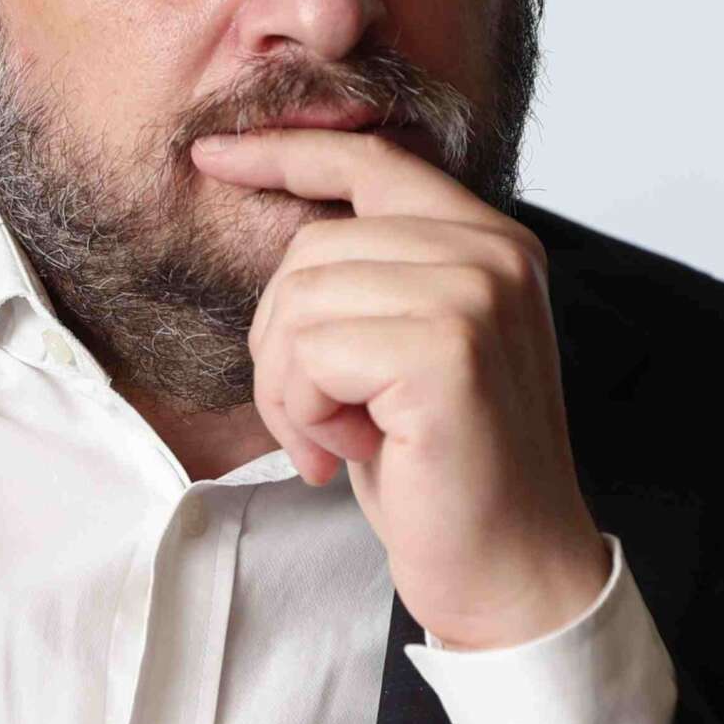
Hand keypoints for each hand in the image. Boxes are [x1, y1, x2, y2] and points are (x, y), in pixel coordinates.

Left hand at [189, 128, 610, 650]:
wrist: (512, 571)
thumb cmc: (446, 471)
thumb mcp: (411, 348)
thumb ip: (376, 276)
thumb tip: (287, 230)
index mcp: (491, 241)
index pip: (369, 160)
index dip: (282, 152)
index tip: (212, 155)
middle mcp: (493, 251)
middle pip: (309, 248)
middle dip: (282, 344)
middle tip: (321, 422)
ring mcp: (475, 294)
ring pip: (298, 302)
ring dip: (291, 390)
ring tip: (341, 440)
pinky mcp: (446, 350)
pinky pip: (307, 353)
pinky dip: (305, 413)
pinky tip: (353, 452)